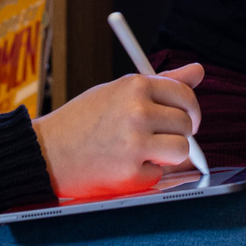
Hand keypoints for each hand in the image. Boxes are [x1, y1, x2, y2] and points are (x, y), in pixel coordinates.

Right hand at [32, 64, 203, 198]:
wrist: (46, 151)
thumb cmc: (84, 120)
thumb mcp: (118, 91)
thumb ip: (162, 83)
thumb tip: (199, 71)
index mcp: (135, 85)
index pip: (185, 94)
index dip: (190, 109)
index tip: (186, 117)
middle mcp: (138, 111)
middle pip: (187, 123)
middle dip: (178, 133)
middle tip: (158, 137)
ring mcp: (135, 143)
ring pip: (181, 150)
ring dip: (167, 155)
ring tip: (142, 151)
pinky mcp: (131, 173)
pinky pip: (160, 173)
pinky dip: (146, 174)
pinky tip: (122, 165)